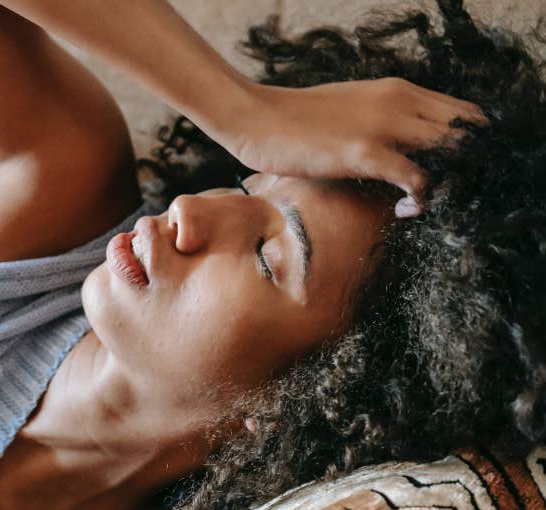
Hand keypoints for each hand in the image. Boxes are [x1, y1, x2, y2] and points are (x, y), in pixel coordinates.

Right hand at [209, 78, 485, 216]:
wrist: (253, 117)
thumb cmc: (292, 120)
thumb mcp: (349, 108)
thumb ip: (378, 119)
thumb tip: (395, 150)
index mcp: (397, 90)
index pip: (463, 112)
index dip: (467, 146)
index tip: (449, 174)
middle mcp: (399, 101)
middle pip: (467, 131)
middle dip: (466, 166)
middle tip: (444, 193)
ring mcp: (384, 125)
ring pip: (452, 152)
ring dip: (450, 182)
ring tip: (425, 201)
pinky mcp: (366, 152)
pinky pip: (419, 179)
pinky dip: (422, 199)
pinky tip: (403, 210)